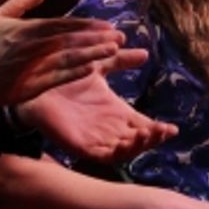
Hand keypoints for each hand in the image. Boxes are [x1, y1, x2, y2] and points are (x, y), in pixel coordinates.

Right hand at [0, 0, 135, 106]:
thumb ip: (20, 2)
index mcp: (26, 30)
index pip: (62, 25)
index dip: (86, 26)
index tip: (107, 25)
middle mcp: (31, 47)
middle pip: (70, 41)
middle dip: (96, 39)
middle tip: (119, 36)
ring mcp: (31, 67)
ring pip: (67, 58)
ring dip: (91, 54)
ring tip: (112, 50)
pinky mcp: (29, 86)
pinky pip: (56, 78)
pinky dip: (74, 73)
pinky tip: (91, 70)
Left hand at [15, 67, 176, 163]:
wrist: (35, 82)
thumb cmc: (64, 75)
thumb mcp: (98, 63)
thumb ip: (119, 60)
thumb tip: (144, 52)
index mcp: (116, 113)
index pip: (142, 125)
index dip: (158, 129)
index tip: (173, 128)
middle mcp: (109, 128)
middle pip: (139, 141)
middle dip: (154, 139)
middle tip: (165, 131)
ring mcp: (96, 139)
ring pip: (125, 151)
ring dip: (140, 146)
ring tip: (150, 134)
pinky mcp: (82, 146)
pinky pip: (104, 156)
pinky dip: (119, 152)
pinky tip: (128, 142)